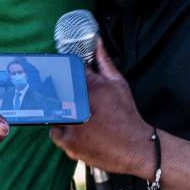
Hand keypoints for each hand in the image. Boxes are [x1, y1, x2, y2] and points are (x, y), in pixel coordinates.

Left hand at [50, 42, 153, 177]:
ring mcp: (72, 125)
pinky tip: (76, 130)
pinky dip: (63, 131)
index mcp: (90, 87)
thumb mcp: (118, 83)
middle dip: (61, 96)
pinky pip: (55, 132)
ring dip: (62, 114)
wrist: (135, 146)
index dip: (63, 75)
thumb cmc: (127, 115)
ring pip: (54, 113)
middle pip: (56, 93)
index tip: (63, 79)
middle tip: (73, 103)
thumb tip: (97, 42)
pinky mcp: (69, 142)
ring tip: (78, 118)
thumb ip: (104, 62)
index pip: (66, 73)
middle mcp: (79, 105)